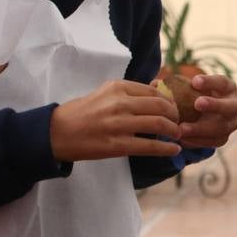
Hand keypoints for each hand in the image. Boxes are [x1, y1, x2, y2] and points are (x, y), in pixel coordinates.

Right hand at [50, 80, 180, 161]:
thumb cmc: (83, 112)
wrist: (57, 132)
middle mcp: (120, 103)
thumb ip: (131, 91)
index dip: (169, 100)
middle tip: (179, 122)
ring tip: (178, 134)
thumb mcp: (105, 93)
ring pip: (159, 124)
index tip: (174, 108)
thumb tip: (159, 87)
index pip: (154, 91)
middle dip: (175, 115)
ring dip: (174, 130)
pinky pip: (150, 146)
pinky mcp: (117, 145)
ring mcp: (119, 124)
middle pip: (161, 106)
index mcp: (117, 87)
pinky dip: (167, 148)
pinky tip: (174, 150)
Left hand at [175, 74, 236, 148]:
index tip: (194, 81)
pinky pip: (214, 142)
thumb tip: (155, 84)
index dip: (210, 82)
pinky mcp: (224, 138)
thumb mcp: (189, 88)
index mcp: (228, 88)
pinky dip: (198, 141)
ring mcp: (231, 124)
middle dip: (215, 105)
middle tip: (197, 103)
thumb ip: (175, 85)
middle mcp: (234, 106)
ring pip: (221, 128)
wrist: (202, 115)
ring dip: (201, 128)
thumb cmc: (194, 96)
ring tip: (182, 128)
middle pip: (230, 107)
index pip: (222, 83)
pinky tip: (183, 139)